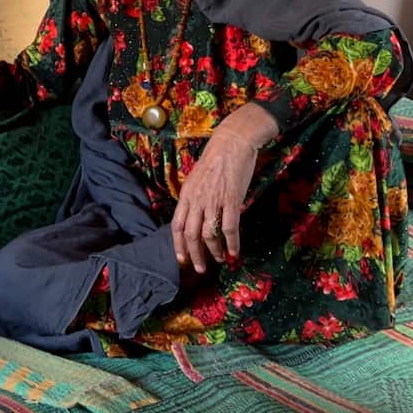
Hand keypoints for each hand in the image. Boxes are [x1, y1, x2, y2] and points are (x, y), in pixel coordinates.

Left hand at [171, 103, 276, 273]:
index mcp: (186, 195)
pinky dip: (232, 243)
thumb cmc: (215, 160)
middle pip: (191, 234)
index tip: (182, 260)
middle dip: (195, 255)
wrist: (231, 143)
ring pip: (209, 234)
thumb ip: (194, 199)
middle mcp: (196, 200)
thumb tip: (194, 218)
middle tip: (200, 269)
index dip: (178, 245)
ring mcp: (213, 200)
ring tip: (221, 259)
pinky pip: (230, 228)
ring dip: (215, 251)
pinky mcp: (231, 200)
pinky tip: (235, 252)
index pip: (176, 226)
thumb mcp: (196, 179)